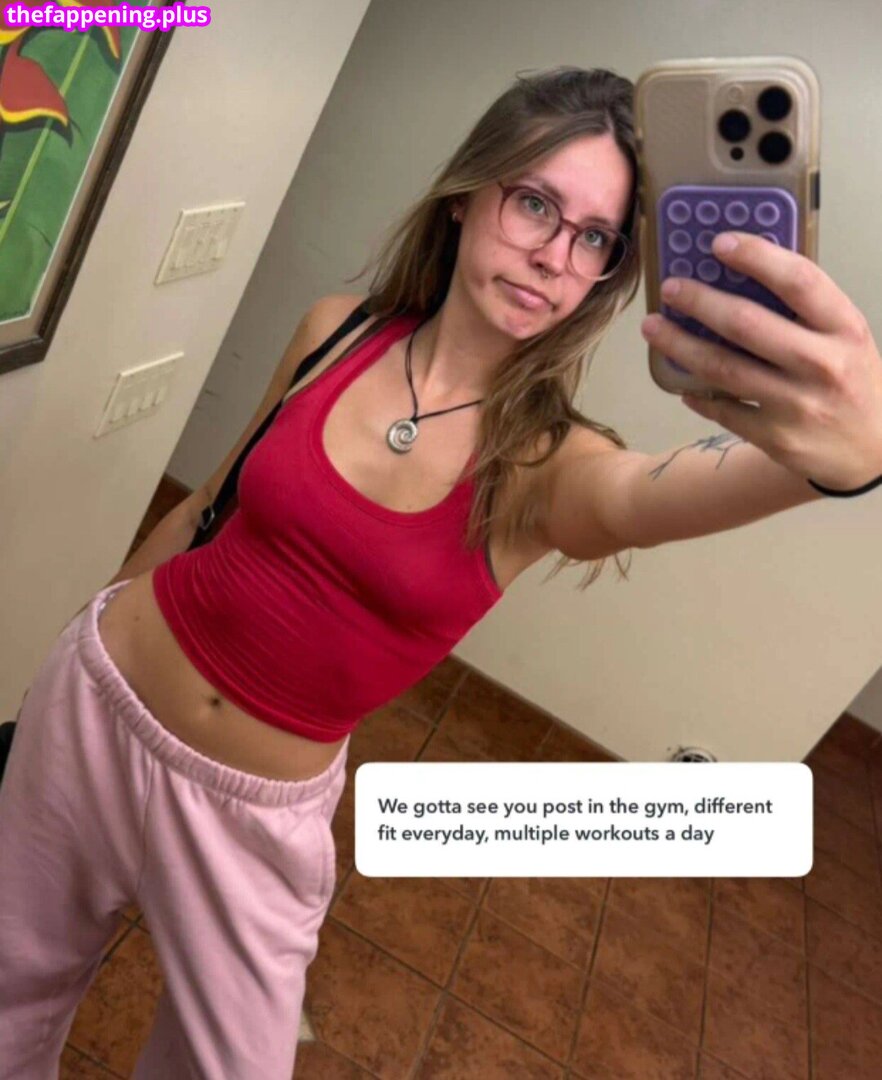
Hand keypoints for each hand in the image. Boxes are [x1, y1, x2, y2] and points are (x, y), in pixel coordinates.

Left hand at [640, 232, 881, 490]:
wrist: (875, 451)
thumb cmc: (853, 381)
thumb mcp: (846, 338)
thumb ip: (807, 311)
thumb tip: (742, 275)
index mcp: (845, 329)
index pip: (799, 281)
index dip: (757, 257)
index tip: (720, 243)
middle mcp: (822, 365)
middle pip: (748, 324)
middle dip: (700, 302)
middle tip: (671, 288)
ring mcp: (797, 405)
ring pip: (725, 369)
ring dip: (682, 345)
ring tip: (654, 327)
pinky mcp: (776, 438)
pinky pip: (724, 409)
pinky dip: (697, 393)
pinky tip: (681, 381)